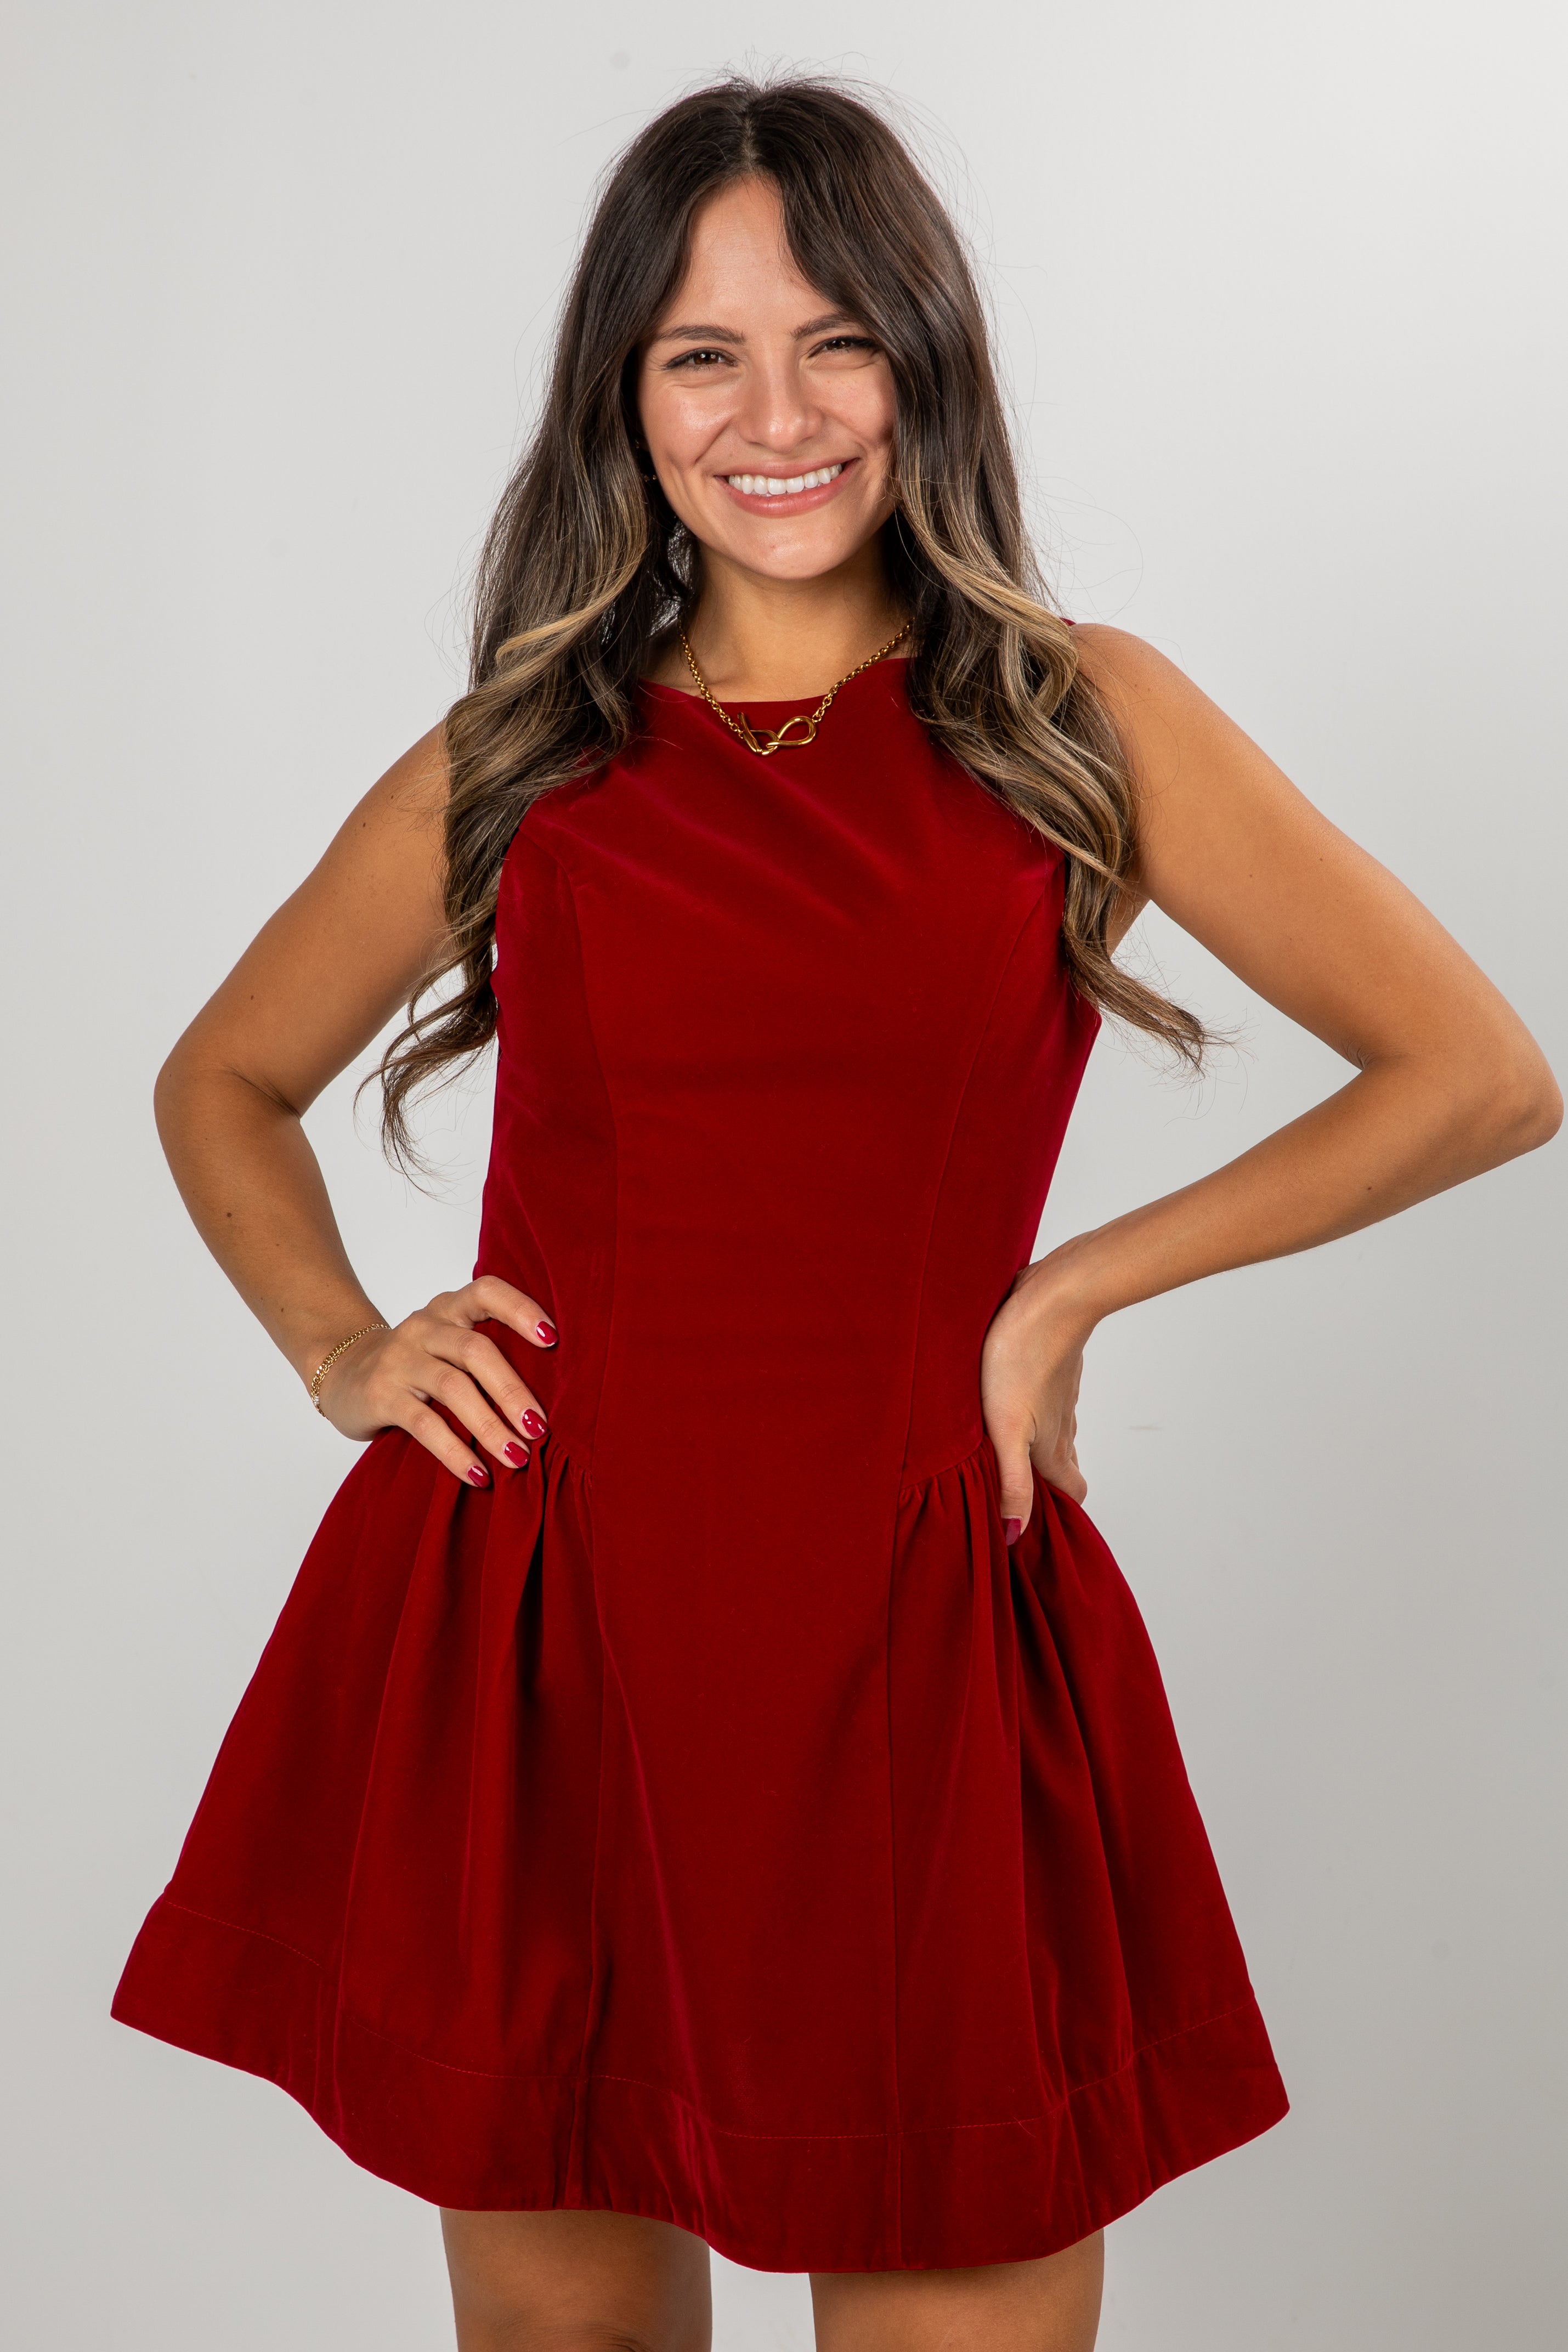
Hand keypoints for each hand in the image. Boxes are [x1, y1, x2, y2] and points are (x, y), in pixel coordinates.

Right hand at [312, 1276, 557, 1486]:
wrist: (342, 1374)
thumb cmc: (417, 1364)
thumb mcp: (448, 1344)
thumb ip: (487, 1354)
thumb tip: (552, 1397)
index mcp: (448, 1307)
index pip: (486, 1291)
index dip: (521, 1309)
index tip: (553, 1340)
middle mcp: (424, 1326)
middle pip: (476, 1350)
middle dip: (513, 1391)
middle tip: (540, 1428)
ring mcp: (400, 1359)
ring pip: (453, 1387)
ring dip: (491, 1425)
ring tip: (518, 1457)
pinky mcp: (381, 1394)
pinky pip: (424, 1423)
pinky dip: (455, 1452)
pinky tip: (478, 1475)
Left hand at [979, 1262, 1092, 1539]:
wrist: (1052, 1297)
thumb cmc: (1022, 1358)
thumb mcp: (1007, 1428)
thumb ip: (1011, 1481)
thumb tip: (1014, 1533)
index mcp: (1052, 1446)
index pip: (1070, 1493)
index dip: (1056, 1511)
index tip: (1033, 1520)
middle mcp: (1062, 1423)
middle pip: (1063, 1464)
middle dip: (1045, 1482)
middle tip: (1014, 1490)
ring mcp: (1059, 1393)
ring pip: (1056, 1430)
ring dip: (1037, 1445)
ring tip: (1005, 1450)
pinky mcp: (1052, 1366)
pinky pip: (1047, 1400)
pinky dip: (1033, 1411)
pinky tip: (1008, 1401)